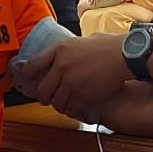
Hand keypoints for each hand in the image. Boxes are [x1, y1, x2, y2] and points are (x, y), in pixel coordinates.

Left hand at [12, 33, 129, 117]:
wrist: (125, 55)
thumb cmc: (109, 46)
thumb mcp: (82, 41)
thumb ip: (68, 50)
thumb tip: (61, 58)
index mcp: (59, 50)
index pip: (32, 66)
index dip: (27, 76)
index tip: (29, 81)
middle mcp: (61, 66)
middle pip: (42, 90)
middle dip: (45, 97)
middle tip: (50, 98)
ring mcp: (71, 81)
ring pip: (56, 102)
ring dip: (60, 105)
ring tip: (66, 104)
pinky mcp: (82, 94)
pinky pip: (70, 108)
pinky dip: (72, 110)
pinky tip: (77, 107)